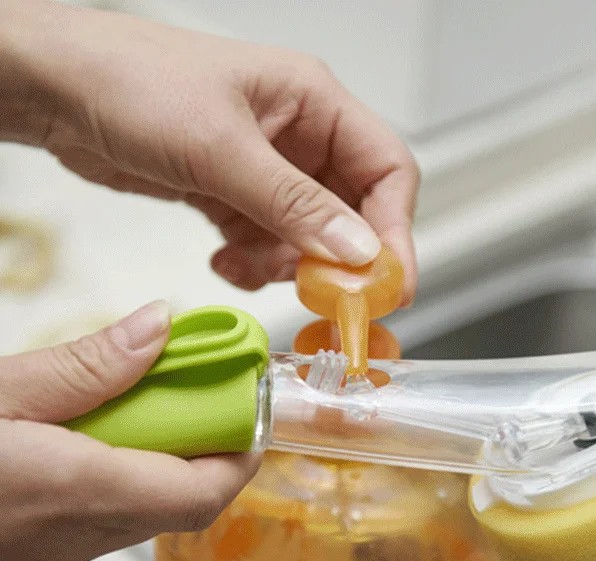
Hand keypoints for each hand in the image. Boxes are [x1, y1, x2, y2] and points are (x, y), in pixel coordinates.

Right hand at [0, 301, 259, 560]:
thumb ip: (82, 367)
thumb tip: (161, 328)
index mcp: (70, 495)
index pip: (205, 493)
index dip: (239, 450)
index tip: (240, 405)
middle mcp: (64, 552)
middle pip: (167, 501)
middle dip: (175, 446)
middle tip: (157, 394)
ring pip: (118, 519)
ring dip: (121, 467)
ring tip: (79, 420)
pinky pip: (70, 540)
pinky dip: (76, 496)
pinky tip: (30, 465)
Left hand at [1, 0, 419, 301]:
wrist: (55, 91)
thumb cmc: (131, 82)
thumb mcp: (222, 148)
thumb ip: (295, 205)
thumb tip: (359, 251)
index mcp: (314, 103)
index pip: (388, 171)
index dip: (397, 231)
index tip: (391, 283)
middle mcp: (299, 139)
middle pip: (353, 214)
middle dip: (340, 261)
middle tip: (327, 299)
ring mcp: (268, 173)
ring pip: (309, 240)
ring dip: (287, 267)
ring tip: (249, 266)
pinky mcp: (236, 198)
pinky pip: (267, 246)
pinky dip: (252, 265)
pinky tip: (224, 261)